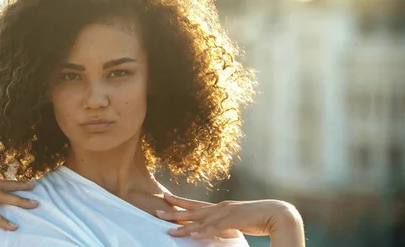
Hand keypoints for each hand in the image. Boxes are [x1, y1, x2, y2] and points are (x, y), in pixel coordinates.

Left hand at [156, 193, 302, 238]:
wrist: (277, 213)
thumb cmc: (258, 218)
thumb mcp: (236, 221)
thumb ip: (224, 223)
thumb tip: (214, 228)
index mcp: (220, 207)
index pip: (195, 204)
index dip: (179, 201)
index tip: (164, 198)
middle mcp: (220, 208)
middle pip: (192, 210)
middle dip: (173, 211)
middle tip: (156, 212)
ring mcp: (226, 214)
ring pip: (200, 221)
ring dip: (184, 226)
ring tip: (170, 231)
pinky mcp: (234, 221)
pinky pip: (216, 228)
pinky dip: (204, 231)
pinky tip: (193, 234)